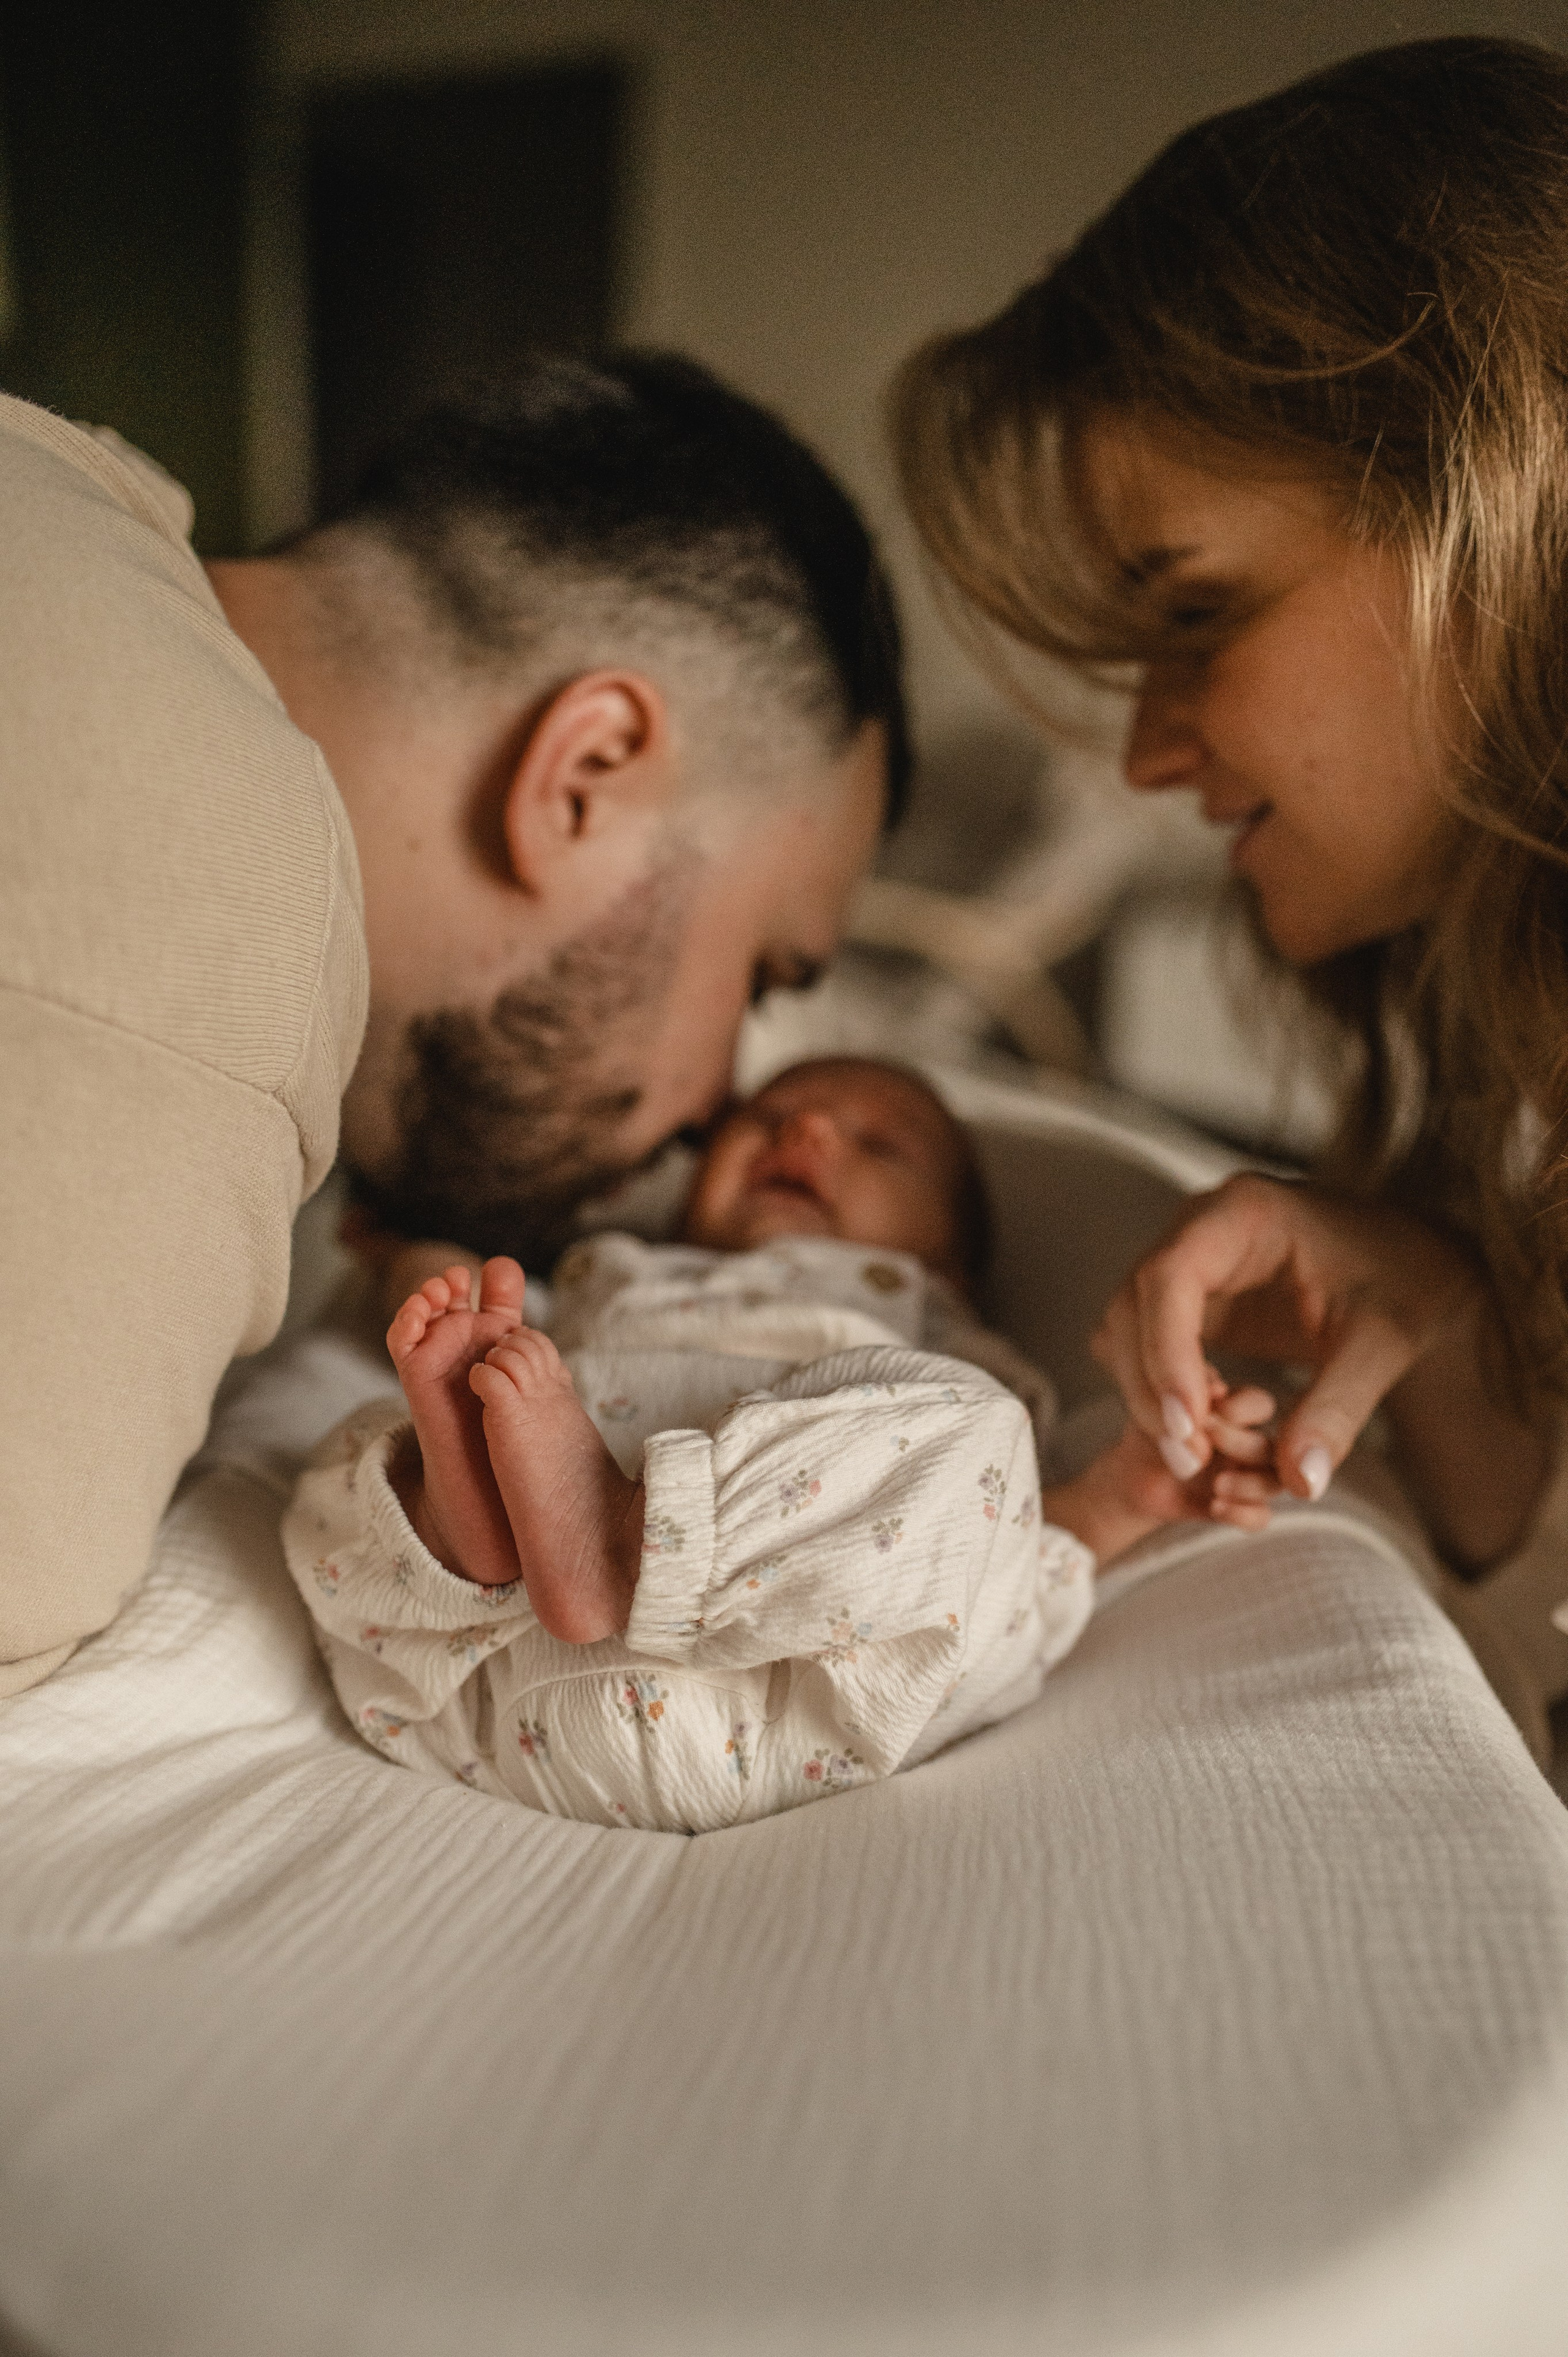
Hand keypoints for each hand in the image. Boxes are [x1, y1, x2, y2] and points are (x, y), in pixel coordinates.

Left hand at [1043, 1375, 1280, 1565]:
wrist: (1132, 1482)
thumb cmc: (1145, 1438)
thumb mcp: (1154, 1414)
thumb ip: (1186, 1398)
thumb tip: (1217, 1388)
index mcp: (1231, 1413)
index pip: (1260, 1405)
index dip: (1245, 1408)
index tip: (1211, 1415)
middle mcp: (1245, 1443)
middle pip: (1272, 1445)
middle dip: (1242, 1445)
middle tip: (1208, 1444)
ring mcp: (1244, 1476)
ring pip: (1275, 1481)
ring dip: (1250, 1485)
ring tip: (1217, 1485)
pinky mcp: (1237, 1506)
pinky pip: (1261, 1515)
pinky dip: (1243, 1514)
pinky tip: (1214, 1507)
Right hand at [1091, 1173, 1481, 1503]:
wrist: (1419, 1265)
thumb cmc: (1409, 1282)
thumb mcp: (1383, 1345)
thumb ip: (1338, 1410)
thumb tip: (1300, 1482)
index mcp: (1244, 1212)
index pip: (1171, 1277)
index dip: (1165, 1353)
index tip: (1187, 1425)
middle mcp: (1200, 1229)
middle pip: (1132, 1306)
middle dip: (1151, 1387)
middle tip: (1193, 1459)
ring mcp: (1189, 1262)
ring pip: (1125, 1330)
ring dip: (1148, 1395)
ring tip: (1204, 1450)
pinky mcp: (1191, 1300)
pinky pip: (1145, 1346)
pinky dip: (1162, 1391)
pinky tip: (1209, 1423)